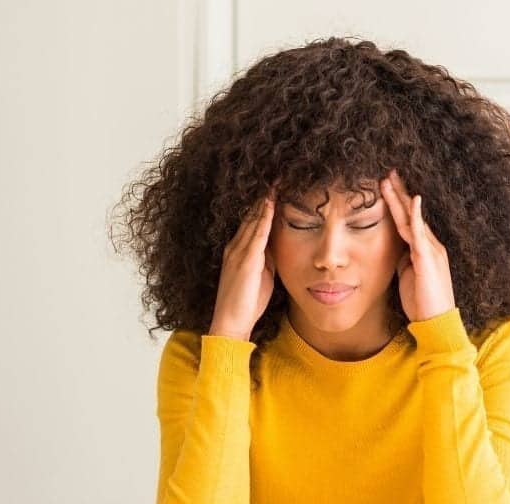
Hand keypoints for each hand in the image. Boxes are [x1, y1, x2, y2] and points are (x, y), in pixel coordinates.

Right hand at [208, 187, 276, 338]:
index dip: (263, 203)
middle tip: (276, 174)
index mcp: (238, 250)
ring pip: (253, 219)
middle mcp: (235, 246)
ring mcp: (238, 252)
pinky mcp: (245, 261)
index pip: (252, 220)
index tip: (275, 186)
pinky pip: (256, 234)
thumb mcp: (262, 275)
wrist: (231, 323)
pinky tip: (270, 203)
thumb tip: (278, 246)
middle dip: (264, 195)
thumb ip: (267, 259)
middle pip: (251, 214)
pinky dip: (263, 217)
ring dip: (264, 200)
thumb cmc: (247, 303)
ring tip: (275, 180)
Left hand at [380, 168, 455, 321]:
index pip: (409, 220)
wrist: (436, 321)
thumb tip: (393, 249)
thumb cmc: (422, 302)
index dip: (398, 202)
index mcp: (425, 249)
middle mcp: (431, 245)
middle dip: (399, 192)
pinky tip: (414, 200)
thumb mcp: (408, 275)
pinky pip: (421, 233)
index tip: (386, 186)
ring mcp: (431, 250)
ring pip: (413, 218)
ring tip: (389, 180)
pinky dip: (417, 216)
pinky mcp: (428, 259)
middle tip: (388, 172)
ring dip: (400, 198)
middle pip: (412, 213)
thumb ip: (403, 259)